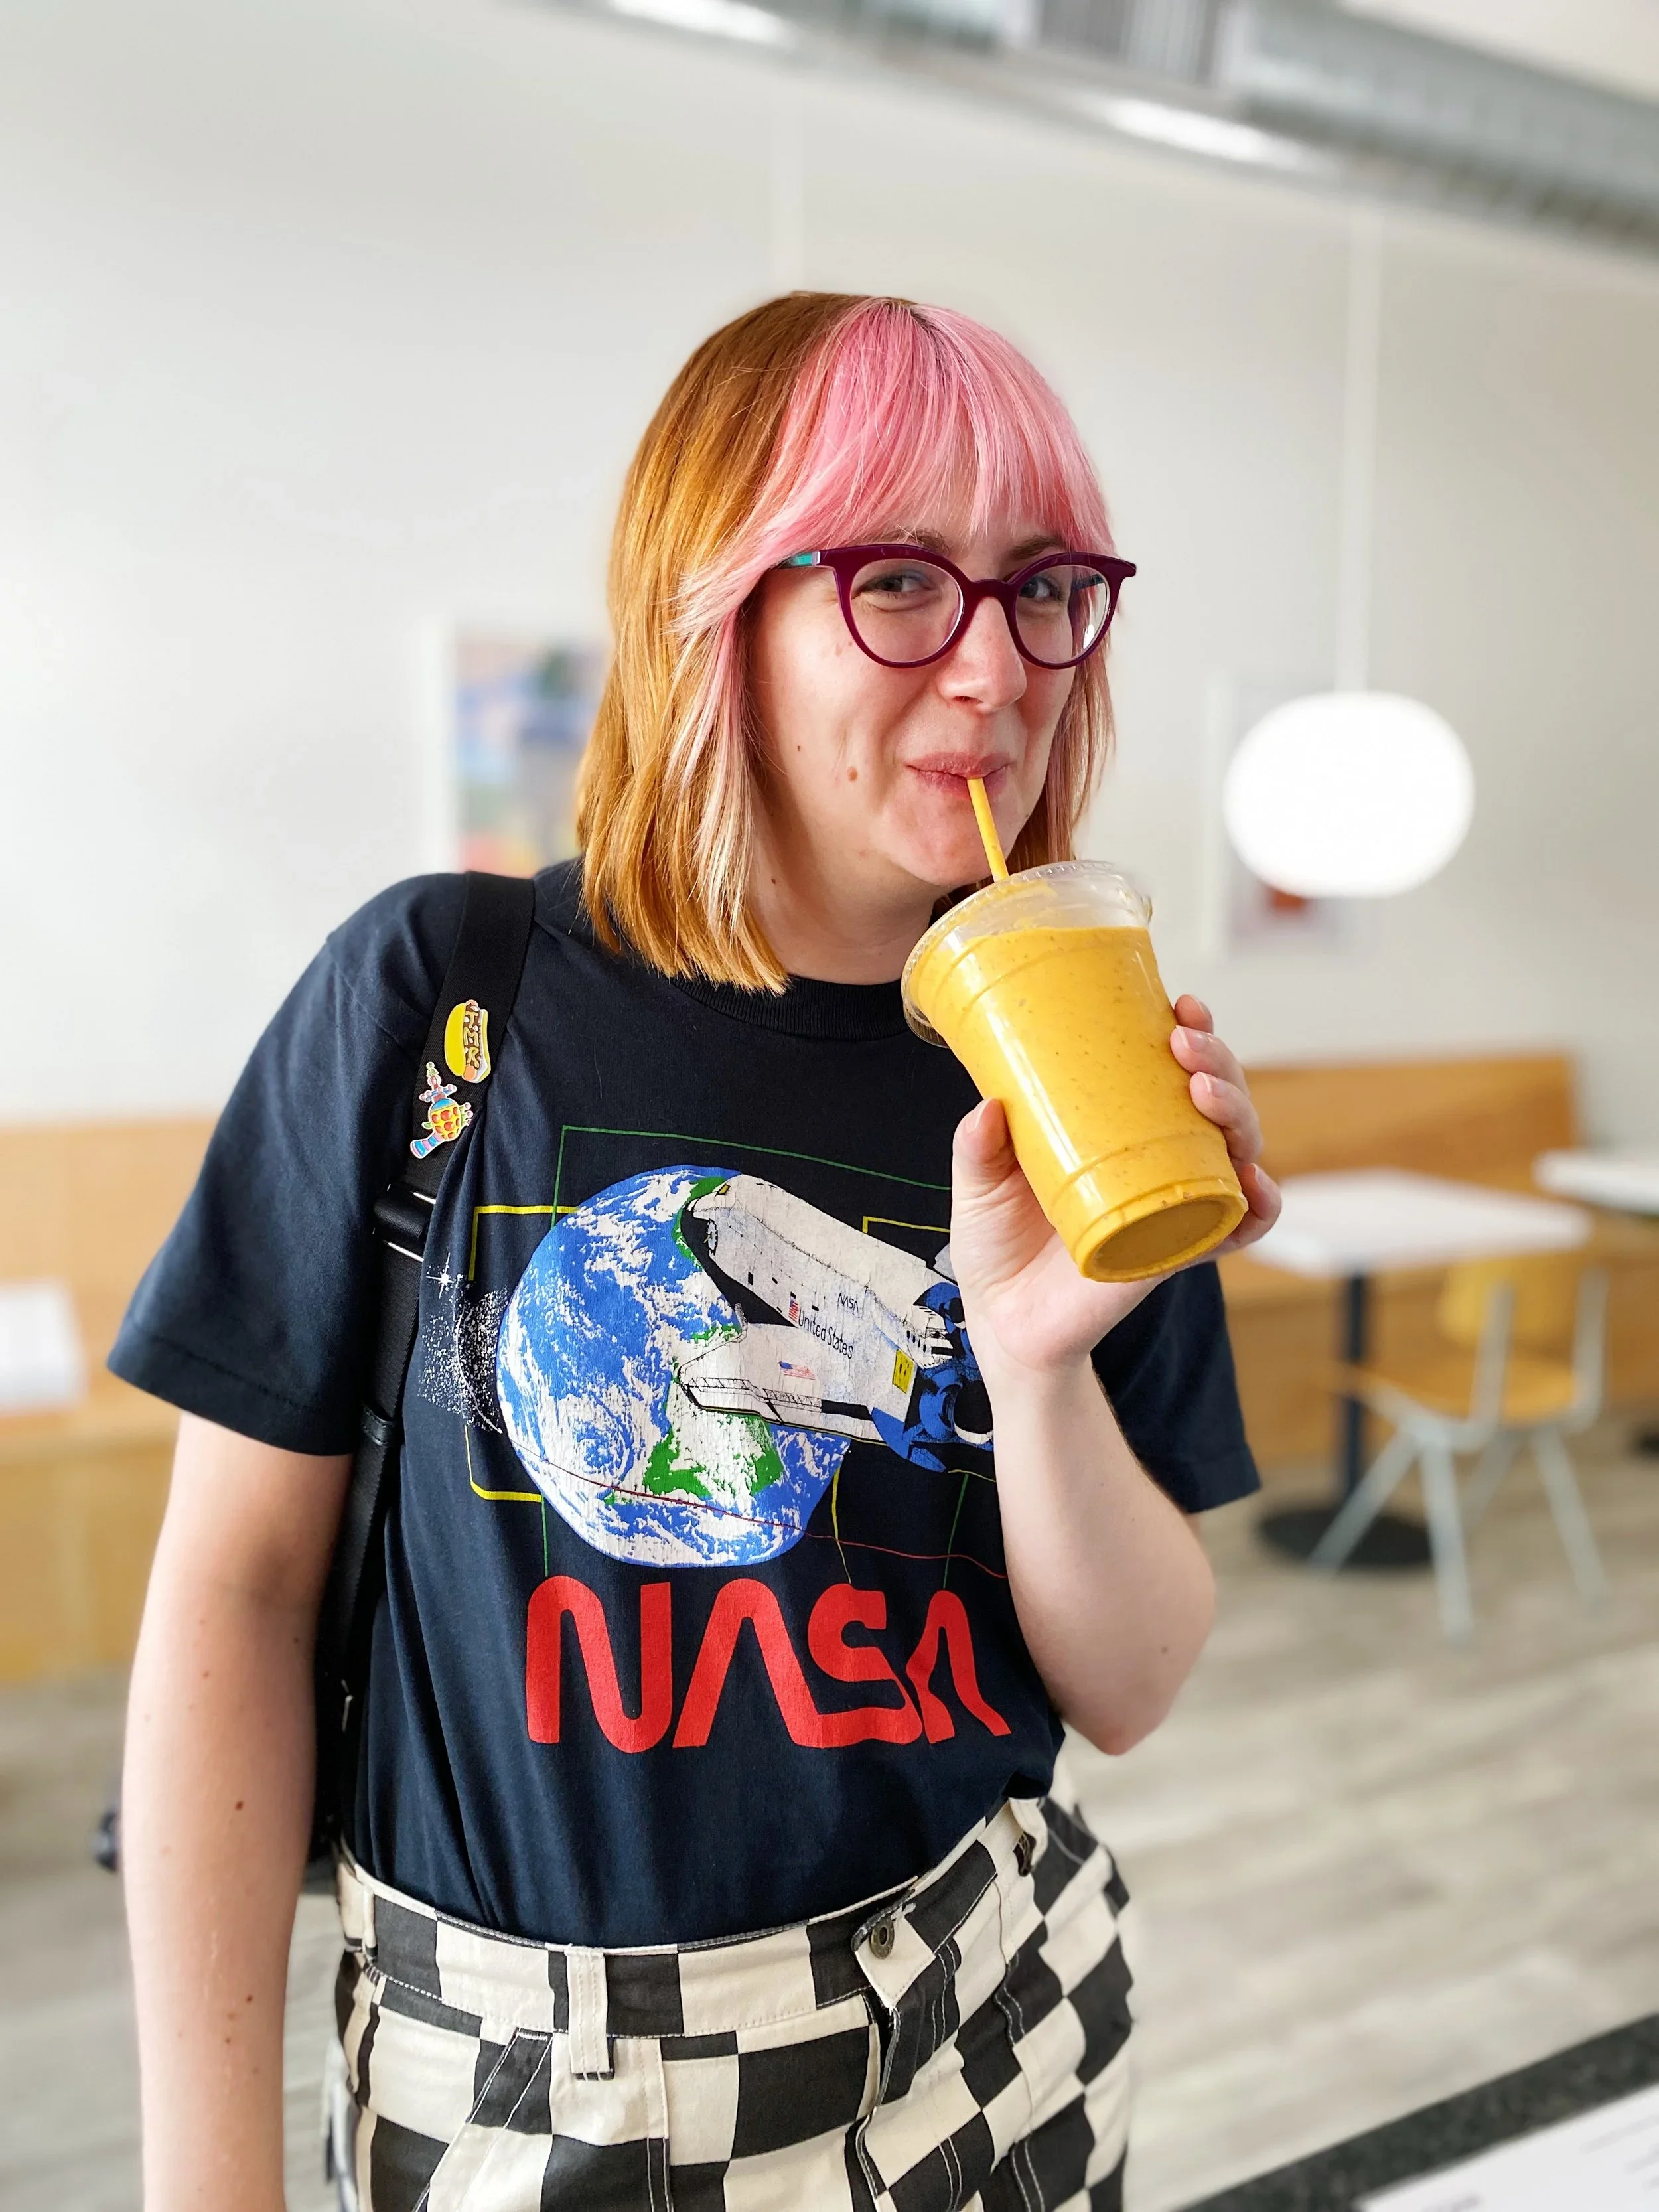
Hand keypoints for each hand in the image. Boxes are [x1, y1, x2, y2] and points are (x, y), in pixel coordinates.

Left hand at [946, 991, 1279, 1383]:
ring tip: (1204, 1094)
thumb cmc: (997, 1242)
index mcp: (1121, 1127)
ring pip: (1238, 1148)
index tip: (1180, 1006)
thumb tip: (988, 1106)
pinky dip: (1260, 1205)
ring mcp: (1176, 1200)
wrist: (1003, 1320)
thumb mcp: (979, 1183)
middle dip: (1219, 1061)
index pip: (1173, 1067)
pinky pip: (1239, 1225)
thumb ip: (978, 1146)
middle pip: (1217, 1099)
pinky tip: (1252, 1181)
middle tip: (1186, 1045)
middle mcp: (1160, 1157)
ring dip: (1238, 1113)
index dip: (1193, 1032)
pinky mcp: (1179, 1250)